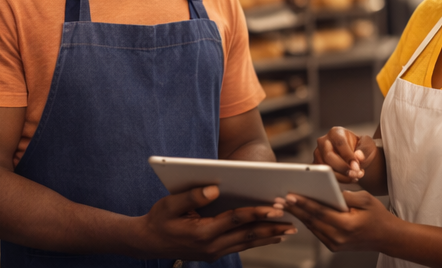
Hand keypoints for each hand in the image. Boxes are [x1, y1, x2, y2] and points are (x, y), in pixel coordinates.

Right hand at [135, 184, 295, 259]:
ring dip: (269, 237)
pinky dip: (257, 240)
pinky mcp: (215, 254)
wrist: (148, 242)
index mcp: (202, 232)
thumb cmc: (158, 220)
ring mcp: (214, 252)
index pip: (235, 220)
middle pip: (248, 235)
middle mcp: (212, 246)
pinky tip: (268, 236)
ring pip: (248, 243)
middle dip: (271, 228)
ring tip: (288, 231)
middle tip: (292, 222)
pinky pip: (241, 246)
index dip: (255, 213)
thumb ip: (192, 196)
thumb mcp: (169, 204)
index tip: (274, 208)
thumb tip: (215, 188)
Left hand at [281, 189, 397, 251]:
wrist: (388, 238)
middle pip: (311, 221)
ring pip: (311, 227)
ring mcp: (336, 244)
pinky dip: (306, 221)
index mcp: (347, 226)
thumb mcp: (366, 200)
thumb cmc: (378, 216)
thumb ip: (346, 195)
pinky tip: (296, 211)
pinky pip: (316, 231)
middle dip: (294, 209)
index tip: (289, 195)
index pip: (320, 212)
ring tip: (281, 204)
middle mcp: (339, 238)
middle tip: (277, 198)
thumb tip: (327, 188)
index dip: (303, 203)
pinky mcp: (334, 246)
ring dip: (297, 215)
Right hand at [314, 126, 378, 185]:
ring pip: (325, 167)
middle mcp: (324, 141)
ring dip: (341, 176)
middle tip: (355, 174)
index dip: (348, 156)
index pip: (339, 143)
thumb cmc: (361, 148)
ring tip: (354, 176)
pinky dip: (337, 179)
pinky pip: (324, 175)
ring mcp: (319, 153)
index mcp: (336, 133)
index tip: (357, 167)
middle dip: (343, 168)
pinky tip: (347, 178)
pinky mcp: (317, 164)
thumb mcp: (368, 145)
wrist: (356, 156)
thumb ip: (364, 150)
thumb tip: (358, 156)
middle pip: (329, 156)